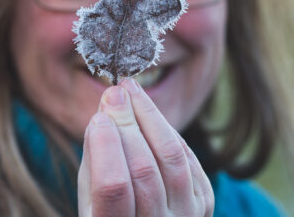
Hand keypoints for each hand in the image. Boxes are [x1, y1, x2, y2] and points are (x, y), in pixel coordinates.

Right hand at [78, 78, 213, 216]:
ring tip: (131, 90)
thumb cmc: (110, 212)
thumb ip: (95, 161)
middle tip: (115, 91)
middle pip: (145, 170)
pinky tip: (149, 113)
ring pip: (172, 158)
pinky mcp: (204, 202)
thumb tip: (103, 113)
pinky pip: (187, 158)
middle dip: (127, 124)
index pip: (114, 188)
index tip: (99, 116)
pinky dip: (166, 131)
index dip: (107, 148)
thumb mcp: (89, 198)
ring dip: (151, 117)